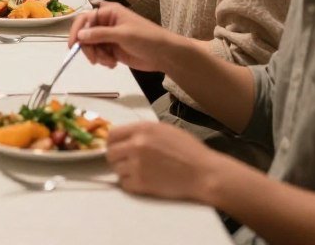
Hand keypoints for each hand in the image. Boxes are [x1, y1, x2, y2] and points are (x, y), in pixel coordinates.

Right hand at [68, 2, 170, 71]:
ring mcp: (109, 37)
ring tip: (110, 62)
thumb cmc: (146, 38)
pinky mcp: (112, 49)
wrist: (164, 54)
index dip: (76, 31)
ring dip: (97, 56)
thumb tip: (79, 35)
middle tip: (95, 60)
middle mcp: (106, 23)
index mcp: (109, 12)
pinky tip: (113, 63)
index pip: (85, 18)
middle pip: (85, 34)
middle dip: (88, 48)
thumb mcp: (123, 34)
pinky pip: (98, 55)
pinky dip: (103, 61)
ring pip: (91, 46)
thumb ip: (100, 34)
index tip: (73, 45)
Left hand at [106, 122, 222, 201]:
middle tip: (128, 162)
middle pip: (110, 153)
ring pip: (116, 169)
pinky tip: (144, 181)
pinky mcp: (141, 183)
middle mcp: (136, 145)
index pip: (112, 135)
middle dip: (117, 158)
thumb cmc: (189, 151)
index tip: (117, 148)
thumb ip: (143, 132)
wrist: (204, 173)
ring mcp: (137, 164)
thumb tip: (126, 137)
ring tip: (141, 172)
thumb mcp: (165, 130)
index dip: (113, 142)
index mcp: (142, 129)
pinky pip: (124, 184)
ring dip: (125, 172)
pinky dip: (131, 184)